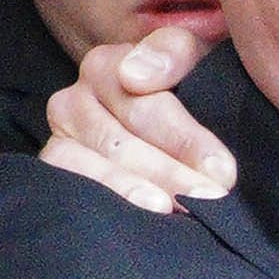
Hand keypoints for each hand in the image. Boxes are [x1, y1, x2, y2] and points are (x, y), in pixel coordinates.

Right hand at [42, 22, 234, 212]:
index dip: (186, 141)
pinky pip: (73, 192)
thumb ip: (171, 52)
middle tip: (208, 201)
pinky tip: (133, 226)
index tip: (222, 171)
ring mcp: (60, 141)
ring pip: (92, 171)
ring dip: (132, 192)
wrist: (172, 108)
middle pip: (122, 144)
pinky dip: (105, 207)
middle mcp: (73, 100)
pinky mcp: (56, 174)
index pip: (146, 106)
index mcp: (106, 66)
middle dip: (170, 175)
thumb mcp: (192, 55)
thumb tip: (134, 75)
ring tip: (168, 213)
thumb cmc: (184, 83)